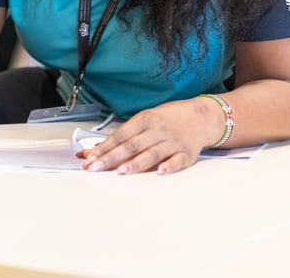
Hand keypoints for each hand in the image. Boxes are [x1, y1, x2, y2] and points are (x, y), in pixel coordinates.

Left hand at [78, 98, 217, 174]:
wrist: (201, 116)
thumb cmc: (168, 119)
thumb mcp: (146, 120)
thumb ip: (124, 137)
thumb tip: (97, 151)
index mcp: (144, 120)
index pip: (120, 135)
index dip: (103, 148)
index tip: (88, 159)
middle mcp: (157, 130)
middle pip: (131, 145)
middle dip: (111, 157)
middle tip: (95, 168)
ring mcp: (172, 141)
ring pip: (152, 153)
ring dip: (136, 163)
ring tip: (121, 171)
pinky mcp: (187, 153)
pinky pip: (177, 160)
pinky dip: (169, 166)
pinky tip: (161, 173)